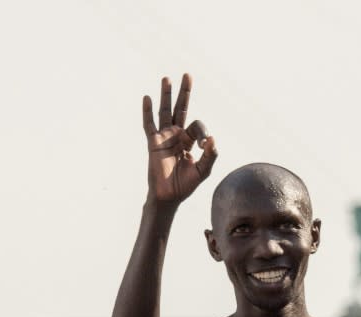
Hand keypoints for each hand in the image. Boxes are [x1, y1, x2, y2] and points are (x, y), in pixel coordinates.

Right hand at [142, 74, 217, 201]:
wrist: (169, 196)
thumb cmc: (186, 185)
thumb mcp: (203, 170)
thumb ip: (210, 155)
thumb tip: (213, 139)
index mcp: (190, 140)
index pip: (198, 126)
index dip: (203, 133)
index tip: (204, 145)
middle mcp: (177, 135)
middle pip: (181, 108)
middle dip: (185, 93)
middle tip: (188, 75)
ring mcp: (164, 137)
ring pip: (165, 112)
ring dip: (166, 95)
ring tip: (167, 78)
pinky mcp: (153, 143)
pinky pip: (149, 125)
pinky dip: (148, 111)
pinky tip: (148, 98)